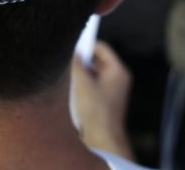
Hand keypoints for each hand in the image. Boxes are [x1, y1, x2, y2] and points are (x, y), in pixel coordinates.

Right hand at [72, 42, 134, 160]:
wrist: (102, 140)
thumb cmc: (96, 112)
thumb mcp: (82, 83)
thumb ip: (76, 63)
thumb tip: (71, 52)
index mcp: (118, 71)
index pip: (101, 48)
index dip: (86, 45)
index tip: (70, 47)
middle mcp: (117, 79)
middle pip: (96, 60)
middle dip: (81, 60)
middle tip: (66, 62)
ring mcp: (111, 90)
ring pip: (92, 73)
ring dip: (80, 73)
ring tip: (69, 78)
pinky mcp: (103, 100)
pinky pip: (91, 85)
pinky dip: (81, 84)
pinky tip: (72, 90)